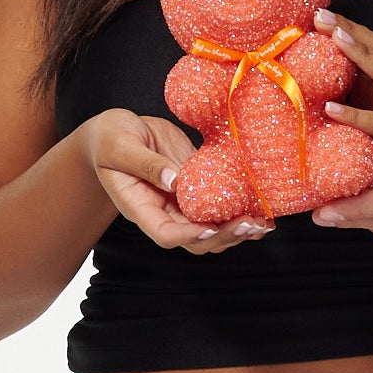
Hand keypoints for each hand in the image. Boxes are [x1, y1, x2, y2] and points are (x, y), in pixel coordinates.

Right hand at [82, 109, 272, 252]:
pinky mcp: (198, 187)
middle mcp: (164, 211)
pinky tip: (262, 208)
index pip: (166, 235)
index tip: (212, 225)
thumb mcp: (120, 147)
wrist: (116, 131)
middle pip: (196, 240)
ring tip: (263, 222)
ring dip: (238, 229)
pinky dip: (241, 209)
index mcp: (141, 207)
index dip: (190, 236)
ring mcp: (182, 202)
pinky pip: (220, 205)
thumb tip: (174, 180)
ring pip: (213, 228)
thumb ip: (145, 164)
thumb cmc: (109, 139)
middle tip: (250, 224)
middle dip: (225, 236)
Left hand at [311, 8, 372, 184]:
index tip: (316, 13)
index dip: (346, 26)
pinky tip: (332, 109)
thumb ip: (327, 102)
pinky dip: (357, 115)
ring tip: (335, 39)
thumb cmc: (370, 162)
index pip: (368, 45)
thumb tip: (284, 81)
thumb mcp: (343, 125)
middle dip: (351, 30)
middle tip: (321, 17)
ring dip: (361, 53)